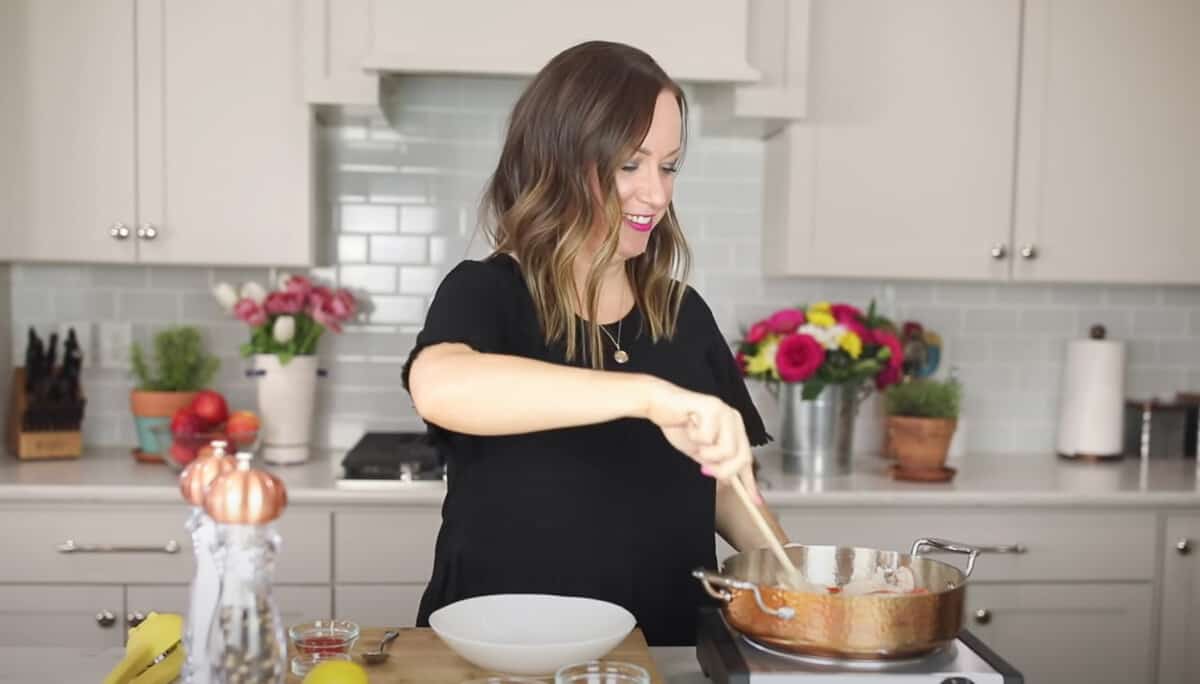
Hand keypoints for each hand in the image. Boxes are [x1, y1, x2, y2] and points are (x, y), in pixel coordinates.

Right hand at [642, 378, 760, 500]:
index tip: (755, 501)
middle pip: (741, 458)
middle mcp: (734, 418)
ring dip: (705, 452)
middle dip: (722, 470)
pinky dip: (694, 436)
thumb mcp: (700, 452)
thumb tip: (728, 483)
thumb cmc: (679, 425)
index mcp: (735, 428)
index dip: (750, 481)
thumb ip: (715, 464)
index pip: (746, 458)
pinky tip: (689, 425)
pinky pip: (707, 437)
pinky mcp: (712, 406)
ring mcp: (725, 411)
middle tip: (703, 467)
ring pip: (726, 450)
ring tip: (694, 439)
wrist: (659, 405)